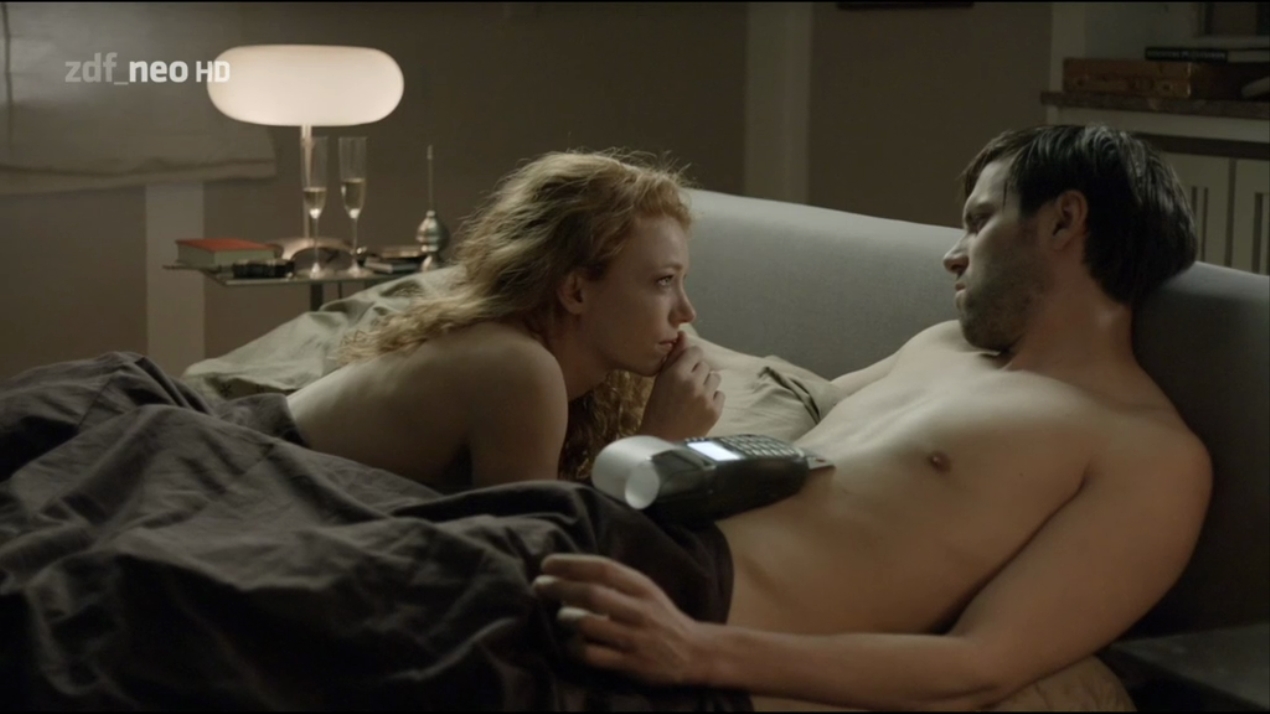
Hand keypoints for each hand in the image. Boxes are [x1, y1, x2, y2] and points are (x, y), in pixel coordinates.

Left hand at [531, 554, 709, 686]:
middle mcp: (639, 610)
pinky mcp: (631, 663)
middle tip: (539, 585)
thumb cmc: (660, 616)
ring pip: (588, 624)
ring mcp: (635, 638)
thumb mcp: (645, 591)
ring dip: (565, 618)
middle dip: (559, 587)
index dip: (572, 563)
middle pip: (591, 594)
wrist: (694, 652)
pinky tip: (571, 644)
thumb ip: (616, 581)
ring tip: (560, 616)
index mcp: (642, 587)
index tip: (547, 563)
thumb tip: (570, 571)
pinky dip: (575, 647)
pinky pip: (593, 654)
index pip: (603, 568)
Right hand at [638, 332, 724, 440]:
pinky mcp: (715, 411)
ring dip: (706, 384)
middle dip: (698, 373)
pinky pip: (720, 394)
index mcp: (676, 374)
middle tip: (686, 387)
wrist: (662, 440)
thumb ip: (674, 357)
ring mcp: (706, 397)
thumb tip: (684, 336)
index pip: (695, 352)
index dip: (691, 359)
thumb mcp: (661, 381)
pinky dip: (712, 399)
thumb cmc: (657, 409)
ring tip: (694, 397)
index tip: (685, 368)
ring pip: (715, 378)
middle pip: (705, 365)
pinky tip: (700, 407)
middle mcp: (693, 383)